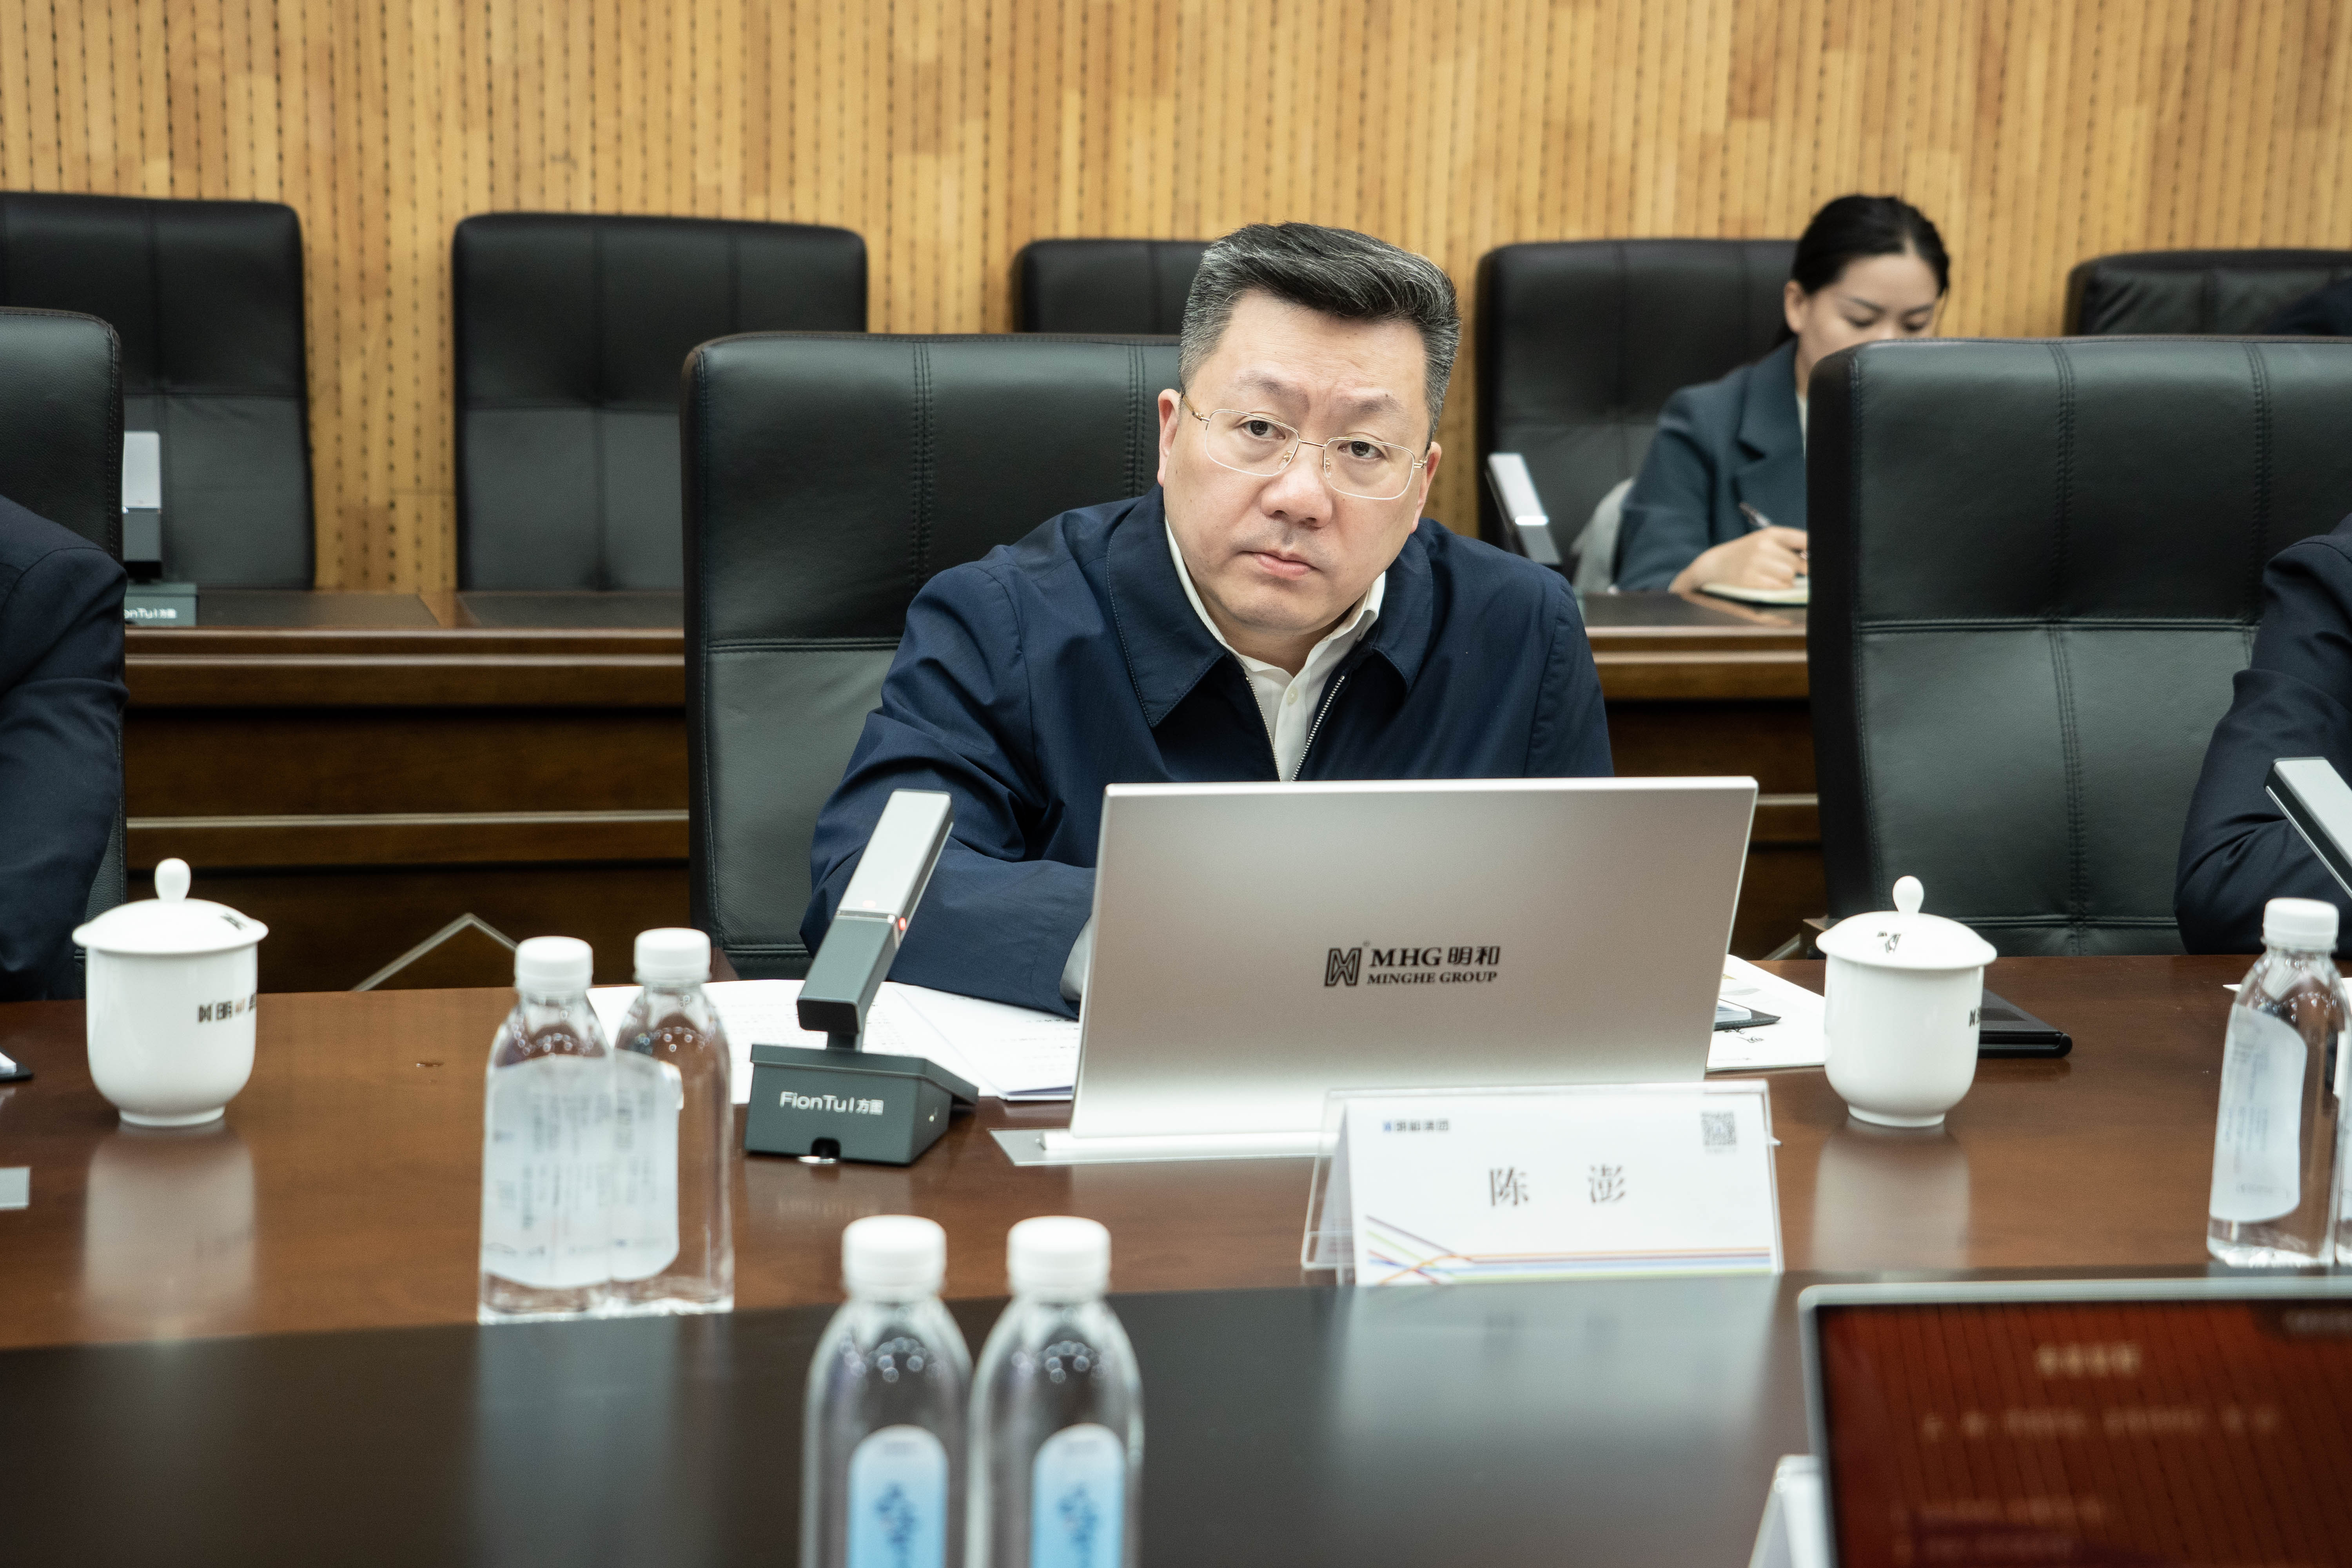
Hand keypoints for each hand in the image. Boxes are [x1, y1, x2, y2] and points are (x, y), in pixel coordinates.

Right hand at [1669, 526, 1808, 594]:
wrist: (1713, 565)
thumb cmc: (1745, 554)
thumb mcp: (1764, 541)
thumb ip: (1790, 546)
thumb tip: (1814, 559)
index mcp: (1771, 533)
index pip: (1806, 539)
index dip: (1816, 552)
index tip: (1821, 559)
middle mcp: (1764, 546)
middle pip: (1800, 564)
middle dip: (1799, 571)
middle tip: (1792, 572)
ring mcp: (1756, 563)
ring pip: (1789, 577)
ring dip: (1787, 581)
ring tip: (1773, 577)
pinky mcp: (1751, 580)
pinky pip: (1777, 588)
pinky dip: (1777, 590)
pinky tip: (1768, 585)